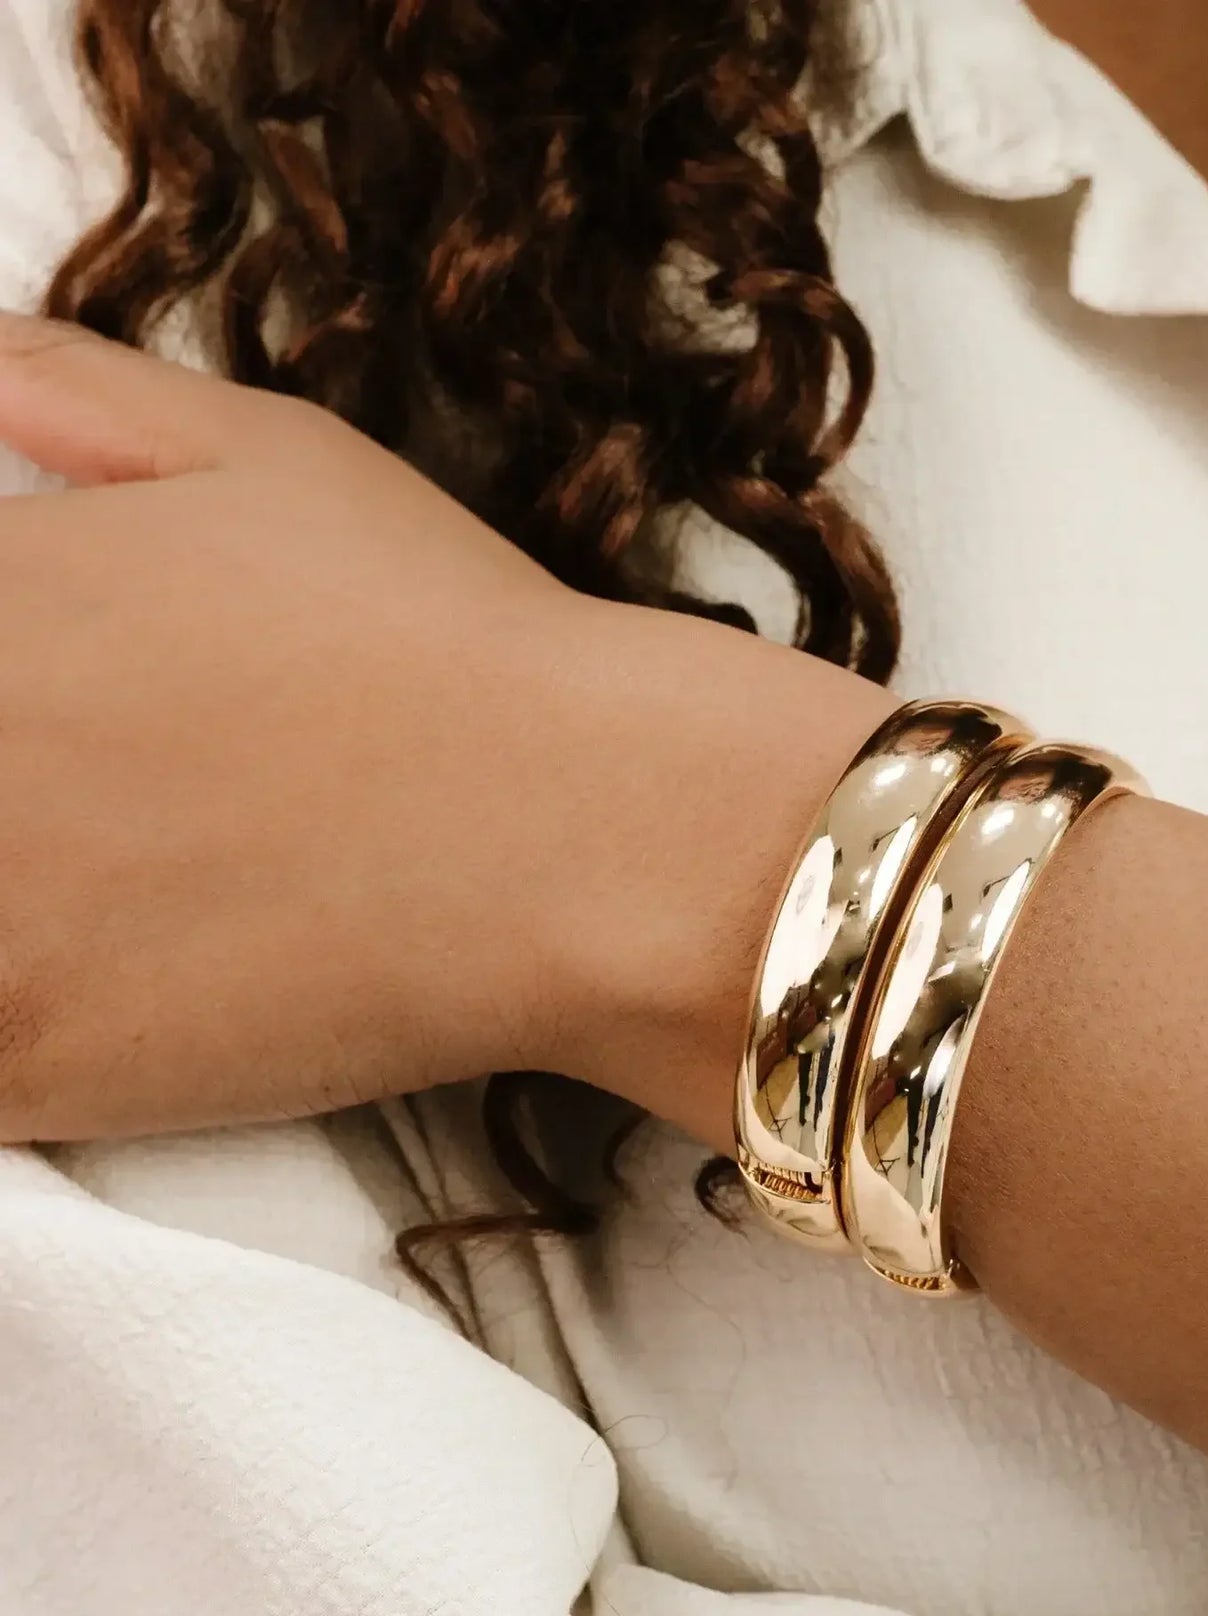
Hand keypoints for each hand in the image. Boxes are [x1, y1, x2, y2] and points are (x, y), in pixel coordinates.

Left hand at [0, 314, 885, 1145]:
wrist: (578, 836)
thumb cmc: (440, 639)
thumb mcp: (266, 458)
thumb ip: (74, 392)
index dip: (2, 692)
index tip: (46, 722)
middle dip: (7, 794)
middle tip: (94, 815)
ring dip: (10, 906)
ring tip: (105, 899)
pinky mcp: (24, 1060)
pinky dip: (13, 1030)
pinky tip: (86, 997)